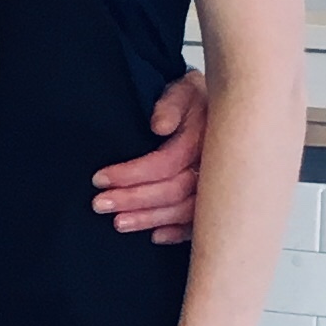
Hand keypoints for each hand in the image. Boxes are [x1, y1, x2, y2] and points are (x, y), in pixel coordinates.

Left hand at [93, 68, 208, 242]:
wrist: (227, 107)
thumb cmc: (196, 99)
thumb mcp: (183, 90)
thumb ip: (171, 104)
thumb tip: (160, 125)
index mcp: (205, 140)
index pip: (166, 163)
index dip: (131, 173)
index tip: (99, 178)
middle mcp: (215, 166)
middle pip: (175, 191)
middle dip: (134, 200)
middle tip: (100, 204)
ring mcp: (221, 187)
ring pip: (186, 211)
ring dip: (150, 219)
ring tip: (118, 223)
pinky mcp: (221, 201)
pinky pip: (202, 224)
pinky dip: (179, 233)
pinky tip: (156, 236)